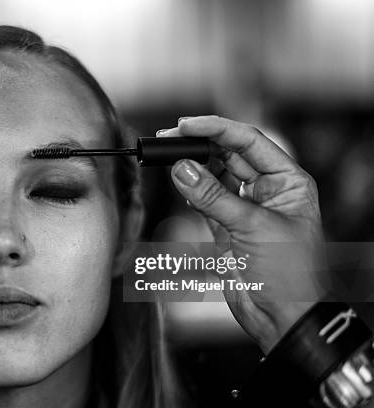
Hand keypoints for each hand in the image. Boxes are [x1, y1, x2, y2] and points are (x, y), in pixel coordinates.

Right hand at [162, 116, 323, 351]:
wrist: (282, 317)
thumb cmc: (289, 273)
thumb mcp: (252, 227)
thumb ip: (212, 197)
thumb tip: (181, 169)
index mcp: (287, 181)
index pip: (249, 141)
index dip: (217, 129)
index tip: (187, 125)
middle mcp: (266, 190)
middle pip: (228, 155)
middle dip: (200, 146)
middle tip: (169, 140)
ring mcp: (244, 207)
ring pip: (214, 176)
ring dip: (192, 169)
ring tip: (169, 163)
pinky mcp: (226, 226)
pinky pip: (204, 199)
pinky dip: (190, 192)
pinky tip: (180, 185)